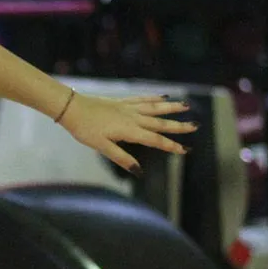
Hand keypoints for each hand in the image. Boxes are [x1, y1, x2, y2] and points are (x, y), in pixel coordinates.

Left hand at [55, 92, 196, 174]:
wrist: (72, 108)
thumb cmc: (85, 129)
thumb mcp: (102, 147)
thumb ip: (121, 158)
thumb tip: (138, 171)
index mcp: (129, 131)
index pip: (155, 140)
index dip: (171, 145)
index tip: (185, 149)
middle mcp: (133, 118)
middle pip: (160, 123)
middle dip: (178, 126)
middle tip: (195, 126)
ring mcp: (128, 108)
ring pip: (155, 108)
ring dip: (171, 108)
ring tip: (186, 105)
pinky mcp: (122, 102)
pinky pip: (142, 99)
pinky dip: (154, 98)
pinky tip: (163, 97)